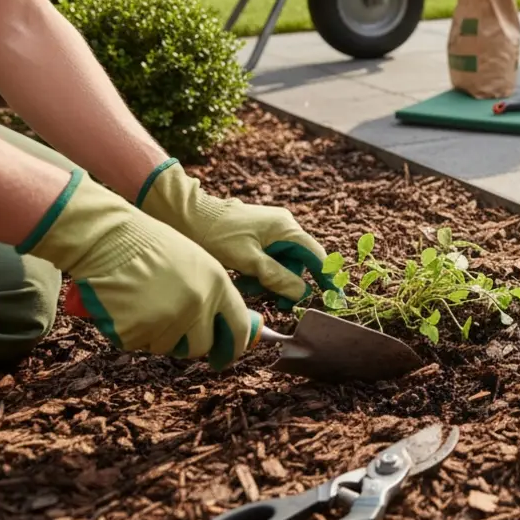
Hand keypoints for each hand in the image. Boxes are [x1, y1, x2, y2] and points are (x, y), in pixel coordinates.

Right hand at [20, 170, 260, 369]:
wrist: (108, 238)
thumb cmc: (149, 246)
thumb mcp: (195, 263)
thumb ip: (212, 294)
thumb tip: (224, 326)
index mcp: (217, 285)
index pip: (238, 328)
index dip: (232, 347)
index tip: (224, 357)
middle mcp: (197, 305)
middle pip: (200, 346)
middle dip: (188, 344)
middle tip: (171, 330)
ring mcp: (167, 320)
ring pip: (166, 347)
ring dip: (155, 335)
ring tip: (142, 304)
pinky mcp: (136, 331)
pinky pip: (138, 344)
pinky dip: (131, 332)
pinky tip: (125, 306)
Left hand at [137, 160, 334, 310]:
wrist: (185, 214)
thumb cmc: (215, 234)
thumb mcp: (247, 260)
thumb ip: (276, 276)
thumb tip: (301, 292)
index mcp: (286, 228)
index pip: (317, 256)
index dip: (326, 278)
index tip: (334, 297)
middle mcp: (283, 227)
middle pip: (297, 263)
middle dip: (285, 284)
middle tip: (275, 305)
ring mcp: (270, 230)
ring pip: (281, 264)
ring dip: (268, 281)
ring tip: (247, 288)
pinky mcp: (257, 236)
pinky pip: (267, 259)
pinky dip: (258, 273)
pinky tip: (242, 279)